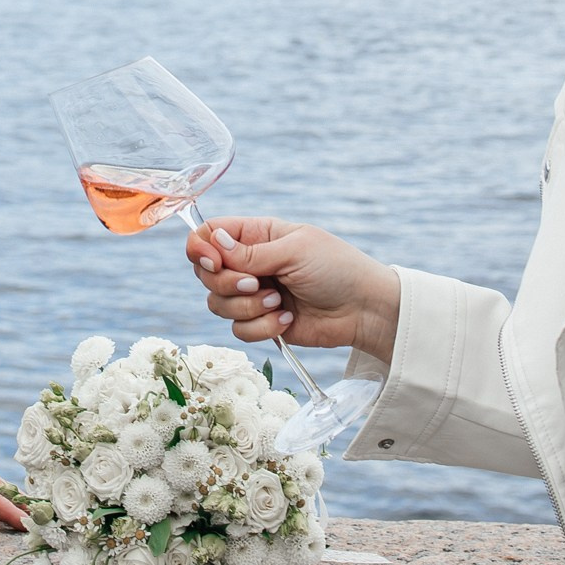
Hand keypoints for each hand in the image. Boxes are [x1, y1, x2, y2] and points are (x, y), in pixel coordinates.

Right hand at [185, 216, 402, 362]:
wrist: (363, 310)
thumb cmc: (337, 268)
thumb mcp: (294, 250)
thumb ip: (251, 252)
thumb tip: (213, 241)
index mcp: (256, 235)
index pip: (209, 234)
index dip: (201, 249)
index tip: (214, 262)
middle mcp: (250, 263)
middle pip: (206, 274)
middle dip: (227, 284)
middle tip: (257, 284)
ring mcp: (254, 294)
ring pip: (218, 305)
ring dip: (247, 308)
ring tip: (279, 302)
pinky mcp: (261, 322)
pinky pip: (238, 330)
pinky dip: (261, 327)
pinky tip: (287, 319)